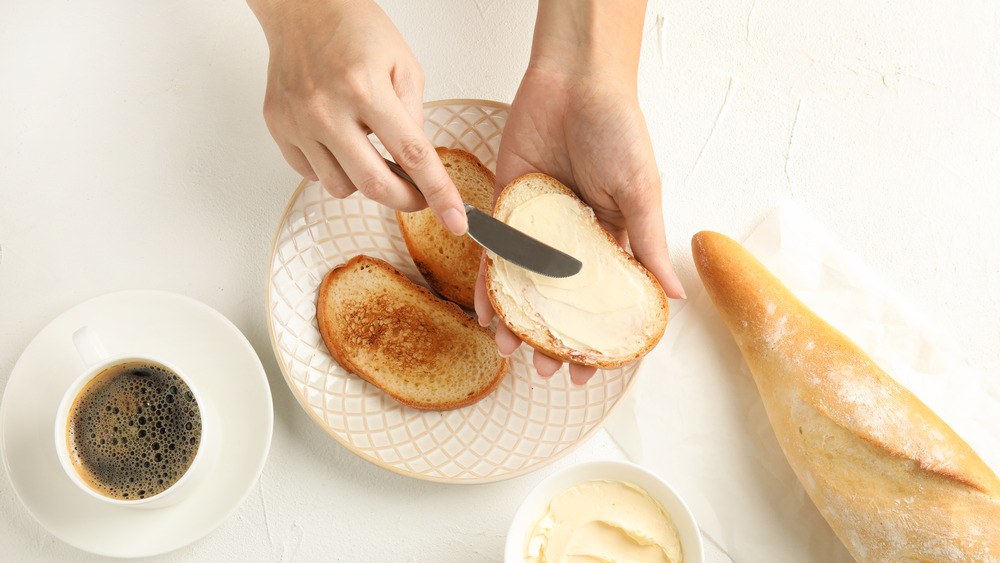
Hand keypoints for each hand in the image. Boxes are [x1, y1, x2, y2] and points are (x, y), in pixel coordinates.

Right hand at [248, 0, 466, 233]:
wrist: (302, 8)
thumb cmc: (355, 30)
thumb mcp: (404, 65)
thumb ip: (414, 118)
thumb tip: (418, 166)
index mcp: (365, 89)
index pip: (412, 155)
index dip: (439, 193)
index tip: (456, 219)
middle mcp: (327, 110)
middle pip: (375, 185)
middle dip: (406, 200)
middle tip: (419, 195)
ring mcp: (298, 122)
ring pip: (341, 187)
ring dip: (364, 181)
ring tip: (370, 150)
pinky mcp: (278, 128)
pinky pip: (311, 174)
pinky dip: (332, 168)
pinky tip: (340, 142)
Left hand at [474, 43, 685, 384]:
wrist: (574, 80)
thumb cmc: (618, 130)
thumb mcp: (641, 192)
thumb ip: (647, 244)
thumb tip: (672, 296)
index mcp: (612, 238)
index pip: (604, 299)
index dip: (598, 336)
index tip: (591, 372)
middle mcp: (573, 238)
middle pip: (559, 299)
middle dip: (552, 337)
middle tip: (545, 371)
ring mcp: (537, 225)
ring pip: (523, 284)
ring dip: (516, 320)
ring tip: (510, 352)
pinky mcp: (506, 207)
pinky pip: (494, 252)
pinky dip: (487, 282)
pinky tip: (482, 313)